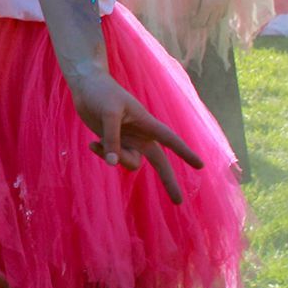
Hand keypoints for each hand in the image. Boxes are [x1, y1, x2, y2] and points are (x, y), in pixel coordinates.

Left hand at [64, 62, 203, 204]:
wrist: (86, 86)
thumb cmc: (102, 93)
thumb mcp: (108, 113)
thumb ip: (112, 139)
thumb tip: (112, 164)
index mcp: (147, 123)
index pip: (170, 140)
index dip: (185, 153)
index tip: (200, 165)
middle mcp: (141, 135)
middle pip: (160, 162)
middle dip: (168, 181)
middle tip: (178, 202)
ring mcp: (128, 141)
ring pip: (130, 163)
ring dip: (116, 158)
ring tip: (97, 143)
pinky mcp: (114, 143)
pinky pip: (113, 158)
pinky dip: (102, 154)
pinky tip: (92, 143)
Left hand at [191, 0, 233, 36]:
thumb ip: (195, 4)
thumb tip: (192, 14)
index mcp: (208, 5)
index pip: (201, 20)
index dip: (195, 23)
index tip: (190, 23)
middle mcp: (217, 8)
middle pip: (209, 23)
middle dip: (201, 25)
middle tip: (195, 22)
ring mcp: (224, 6)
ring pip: (217, 20)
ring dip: (209, 22)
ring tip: (203, 19)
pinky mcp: (227, 3)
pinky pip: (222, 15)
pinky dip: (217, 17)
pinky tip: (212, 14)